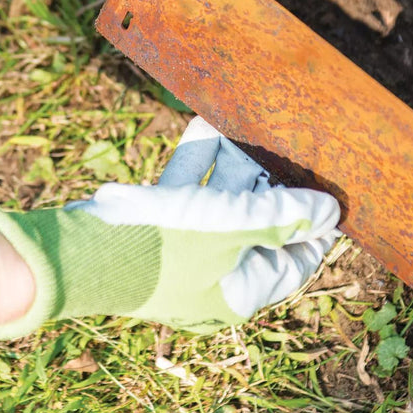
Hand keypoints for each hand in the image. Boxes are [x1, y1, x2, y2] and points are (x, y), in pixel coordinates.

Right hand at [0, 117, 339, 337]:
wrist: (81, 252)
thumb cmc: (163, 247)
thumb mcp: (231, 226)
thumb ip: (281, 216)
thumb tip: (331, 212)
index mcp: (240, 289)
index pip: (293, 259)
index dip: (312, 225)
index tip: (327, 191)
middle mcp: (215, 273)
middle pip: (257, 224)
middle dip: (269, 181)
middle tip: (288, 144)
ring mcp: (184, 250)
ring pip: (220, 202)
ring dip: (232, 163)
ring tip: (248, 124)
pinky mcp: (156, 227)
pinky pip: (186, 192)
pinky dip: (197, 162)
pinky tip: (205, 123)